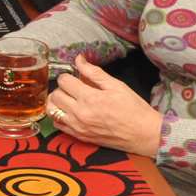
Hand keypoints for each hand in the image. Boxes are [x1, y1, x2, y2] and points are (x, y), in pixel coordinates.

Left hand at [47, 56, 163, 157]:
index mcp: (89, 98)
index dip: (68, 75)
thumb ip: (94, 72)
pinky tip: (68, 111)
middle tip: (72, 87)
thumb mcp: (116, 85)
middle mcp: (79, 113)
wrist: (143, 134)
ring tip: (67, 98)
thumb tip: (79, 59)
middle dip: (61, 88)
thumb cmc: (133, 108)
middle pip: (55, 95)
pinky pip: (57, 125)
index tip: (74, 76)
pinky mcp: (79, 137)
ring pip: (51, 111)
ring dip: (56, 102)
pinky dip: (58, 116)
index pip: (64, 81)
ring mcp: (77, 127)